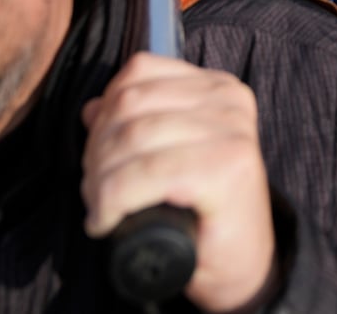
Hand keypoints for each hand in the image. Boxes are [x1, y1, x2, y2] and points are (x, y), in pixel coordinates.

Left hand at [82, 54, 277, 312]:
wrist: (244, 264)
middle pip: (129, 105)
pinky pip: (144, 174)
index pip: (139, 72)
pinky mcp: (224, 169)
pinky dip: (112, 199)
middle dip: (96, 150)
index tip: (97, 154)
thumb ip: (138, 124)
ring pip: (131, 138)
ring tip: (100, 208)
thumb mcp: (170, 154)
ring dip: (99, 180)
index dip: (103, 111)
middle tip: (93, 191)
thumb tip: (92, 108)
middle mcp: (228, 101)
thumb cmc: (204, 213)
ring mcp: (231, 132)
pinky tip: (107, 221)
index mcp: (217, 87)